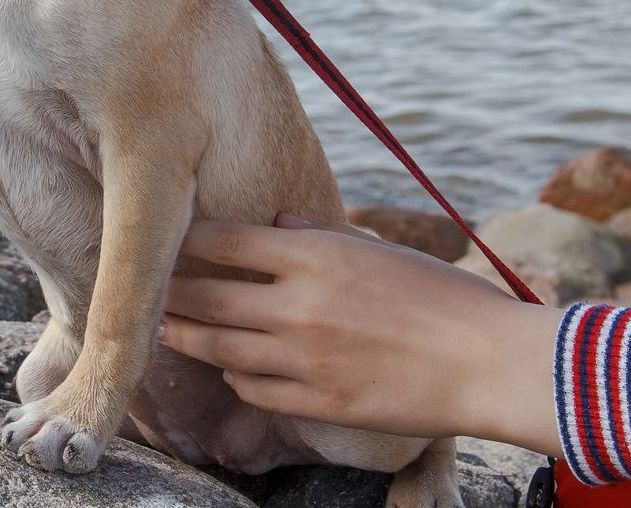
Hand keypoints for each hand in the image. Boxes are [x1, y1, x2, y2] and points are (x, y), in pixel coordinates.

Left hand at [159, 213, 562, 454]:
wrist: (487, 362)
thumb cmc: (440, 296)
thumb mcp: (377, 251)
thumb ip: (318, 238)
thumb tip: (275, 229)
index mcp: (313, 256)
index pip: (222, 240)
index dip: (185, 239)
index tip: (164, 239)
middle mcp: (298, 305)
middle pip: (205, 297)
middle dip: (167, 294)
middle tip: (143, 291)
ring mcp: (304, 358)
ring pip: (219, 349)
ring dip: (185, 339)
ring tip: (162, 331)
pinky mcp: (318, 401)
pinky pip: (254, 390)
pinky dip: (235, 378)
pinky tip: (229, 372)